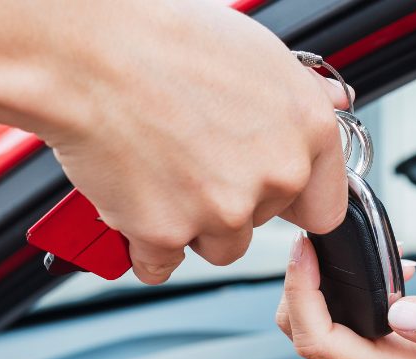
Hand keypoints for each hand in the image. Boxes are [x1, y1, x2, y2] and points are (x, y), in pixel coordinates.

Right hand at [33, 2, 350, 283]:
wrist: (86, 49)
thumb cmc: (165, 39)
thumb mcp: (259, 54)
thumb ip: (299, 97)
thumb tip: (329, 107)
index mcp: (308, 133)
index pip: (323, 206)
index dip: (292, 200)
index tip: (269, 194)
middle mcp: (275, 176)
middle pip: (262, 223)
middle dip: (232, 202)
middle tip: (193, 158)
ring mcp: (223, 210)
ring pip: (219, 247)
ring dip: (193, 225)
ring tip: (161, 173)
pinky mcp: (167, 233)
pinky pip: (161, 262)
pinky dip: (144, 243)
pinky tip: (132, 201)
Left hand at [275, 233, 415, 358]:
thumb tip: (400, 311)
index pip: (319, 339)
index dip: (302, 293)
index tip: (306, 251)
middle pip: (303, 334)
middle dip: (299, 286)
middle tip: (318, 241)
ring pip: (312, 330)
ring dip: (317, 287)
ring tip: (351, 252)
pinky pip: (335, 326)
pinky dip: (337, 293)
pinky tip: (374, 270)